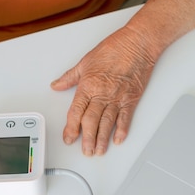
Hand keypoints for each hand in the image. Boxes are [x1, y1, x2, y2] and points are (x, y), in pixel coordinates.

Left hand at [51, 26, 155, 155]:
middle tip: (85, 151)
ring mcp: (118, 98)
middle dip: (87, 139)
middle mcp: (102, 94)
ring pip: (107, 123)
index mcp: (88, 85)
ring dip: (102, 139)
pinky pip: (125, 118)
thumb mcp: (86, 61)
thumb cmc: (114, 48)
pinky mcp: (131, 99)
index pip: (76, 112)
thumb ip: (70, 77)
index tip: (68, 138)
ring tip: (99, 151)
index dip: (71, 128)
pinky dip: (122, 130)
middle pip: (91, 122)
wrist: (138, 44)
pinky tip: (118, 139)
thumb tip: (57, 85)